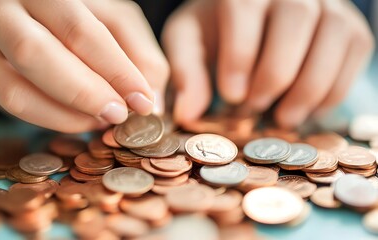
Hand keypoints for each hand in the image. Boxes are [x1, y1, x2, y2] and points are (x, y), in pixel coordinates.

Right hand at [0, 0, 168, 132]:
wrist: (29, 14)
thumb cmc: (80, 16)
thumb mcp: (116, 21)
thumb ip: (138, 54)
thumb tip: (149, 103)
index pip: (78, 29)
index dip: (114, 70)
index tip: (142, 101)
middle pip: (35, 53)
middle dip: (85, 93)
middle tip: (118, 114)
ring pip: (14, 90)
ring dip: (65, 115)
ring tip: (99, 120)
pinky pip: (8, 106)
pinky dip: (49, 120)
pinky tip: (77, 119)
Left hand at [162, 0, 374, 128]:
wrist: (253, 18)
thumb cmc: (217, 29)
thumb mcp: (189, 42)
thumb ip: (186, 72)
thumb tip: (188, 113)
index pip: (244, 8)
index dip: (240, 54)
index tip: (232, 95)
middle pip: (296, 18)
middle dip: (274, 73)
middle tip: (253, 108)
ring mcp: (328, 5)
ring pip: (334, 36)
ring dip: (308, 87)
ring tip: (282, 119)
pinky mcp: (349, 28)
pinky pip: (354, 55)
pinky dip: (332, 91)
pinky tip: (305, 111)